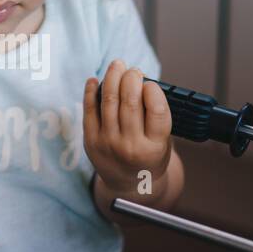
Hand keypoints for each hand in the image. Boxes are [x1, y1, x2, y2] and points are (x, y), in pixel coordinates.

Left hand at [83, 59, 172, 195]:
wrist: (129, 186)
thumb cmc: (149, 156)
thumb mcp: (164, 141)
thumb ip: (155, 115)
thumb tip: (138, 79)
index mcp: (155, 146)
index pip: (157, 109)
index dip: (153, 90)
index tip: (150, 83)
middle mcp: (131, 146)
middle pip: (130, 101)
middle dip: (131, 78)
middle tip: (133, 70)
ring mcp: (108, 144)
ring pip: (109, 101)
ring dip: (113, 77)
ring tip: (117, 66)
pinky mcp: (91, 141)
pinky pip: (89, 110)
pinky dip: (91, 91)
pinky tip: (95, 80)